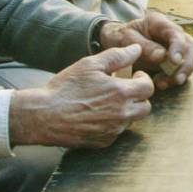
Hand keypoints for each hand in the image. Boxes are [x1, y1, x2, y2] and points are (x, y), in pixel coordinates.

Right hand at [9, 44, 153, 147]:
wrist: (43, 116)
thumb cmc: (65, 88)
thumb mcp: (90, 65)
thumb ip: (117, 56)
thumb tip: (136, 49)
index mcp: (121, 93)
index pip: (149, 87)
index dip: (143, 79)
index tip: (134, 76)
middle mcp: (122, 114)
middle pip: (146, 107)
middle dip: (138, 96)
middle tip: (124, 89)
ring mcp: (113, 130)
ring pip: (132, 120)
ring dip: (126, 110)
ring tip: (107, 101)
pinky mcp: (104, 142)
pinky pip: (117, 132)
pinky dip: (112, 123)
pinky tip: (97, 115)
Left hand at [100, 10, 192, 89]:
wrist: (115, 41)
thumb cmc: (119, 37)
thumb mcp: (125, 40)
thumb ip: (143, 47)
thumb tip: (162, 56)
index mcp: (159, 22)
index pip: (176, 33)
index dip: (179, 48)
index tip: (174, 61)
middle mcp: (171, 32)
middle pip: (191, 46)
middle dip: (186, 64)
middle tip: (176, 79)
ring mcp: (174, 45)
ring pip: (190, 58)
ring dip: (181, 73)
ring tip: (163, 83)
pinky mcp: (174, 58)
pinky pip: (182, 68)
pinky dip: (174, 78)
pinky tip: (161, 83)